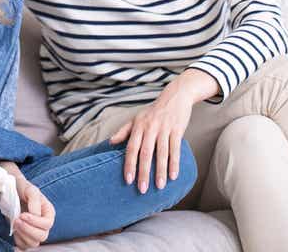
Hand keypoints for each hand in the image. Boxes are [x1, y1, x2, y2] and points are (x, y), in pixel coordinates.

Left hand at [13, 177, 54, 249]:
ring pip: (33, 243)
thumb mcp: (30, 189)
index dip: (35, 222)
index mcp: (48, 212)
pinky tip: (14, 230)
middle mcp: (44, 224)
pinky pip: (24, 246)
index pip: (47, 224)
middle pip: (42, 236)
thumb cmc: (23, 189)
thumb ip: (34, 200)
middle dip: (28, 230)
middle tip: (17, 220)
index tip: (22, 215)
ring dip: (22, 235)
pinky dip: (18, 240)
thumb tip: (35, 214)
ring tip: (15, 223)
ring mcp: (35, 231)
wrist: (12, 191)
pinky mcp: (25, 236)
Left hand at [110, 72, 200, 193]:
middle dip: (143, 173)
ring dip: (160, 171)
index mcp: (138, 126)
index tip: (127, 180)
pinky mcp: (177, 130)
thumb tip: (110, 143)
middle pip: (145, 153)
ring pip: (161, 153)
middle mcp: (150, 128)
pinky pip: (175, 149)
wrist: (175, 96)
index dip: (129, 164)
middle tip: (142, 190)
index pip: (131, 148)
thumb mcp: (137, 118)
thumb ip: (124, 131)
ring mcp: (164, 129)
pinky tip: (173, 176)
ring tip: (159, 187)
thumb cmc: (153, 111)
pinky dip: (174, 163)